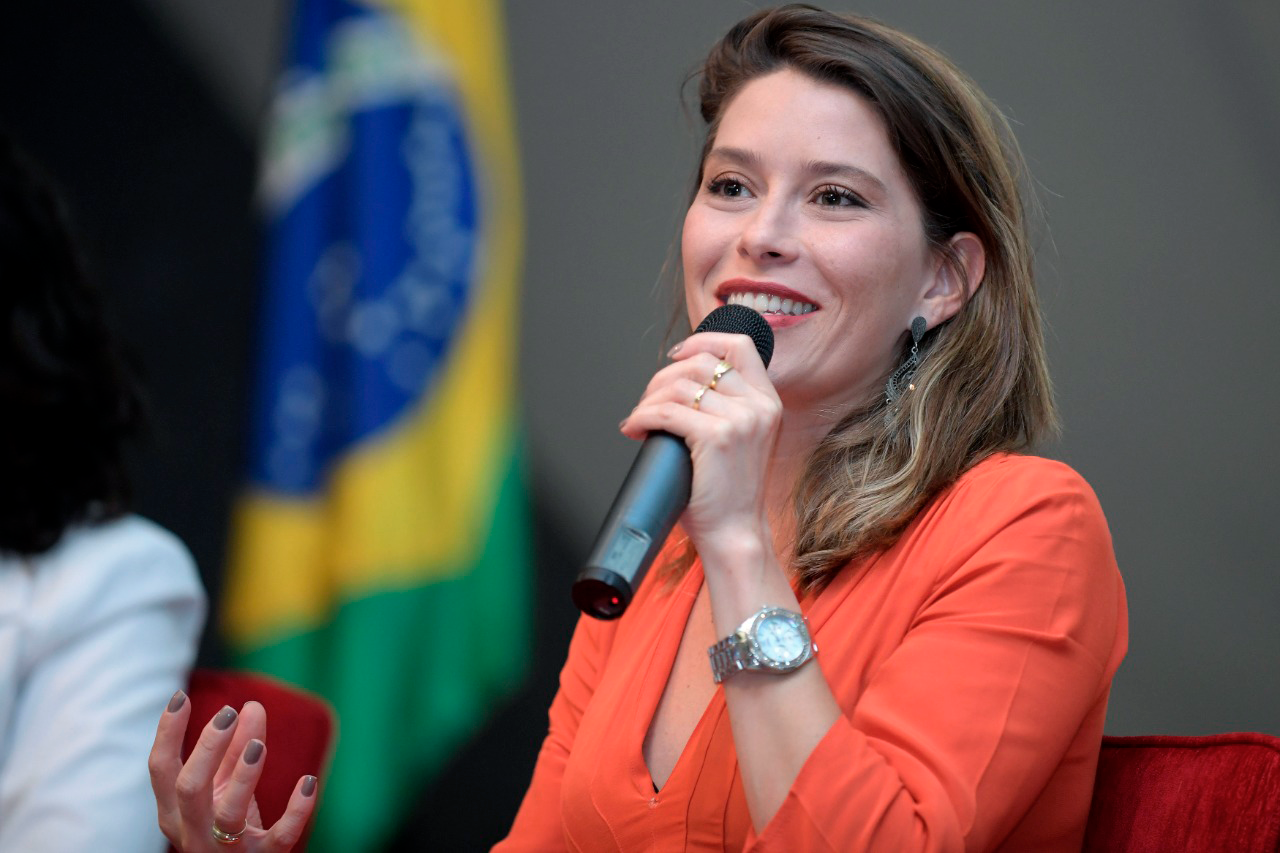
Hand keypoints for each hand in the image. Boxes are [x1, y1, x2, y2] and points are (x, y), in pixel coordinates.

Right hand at [149, 692, 316, 851]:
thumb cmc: (227, 827)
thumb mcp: (224, 788)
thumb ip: (235, 749)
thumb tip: (252, 706)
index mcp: (174, 812)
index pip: (161, 770)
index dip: (167, 733)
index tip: (181, 696)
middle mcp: (193, 833)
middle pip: (188, 789)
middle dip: (207, 748)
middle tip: (228, 713)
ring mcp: (226, 851)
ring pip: (229, 815)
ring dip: (244, 777)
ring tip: (259, 745)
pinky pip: (280, 837)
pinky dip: (296, 811)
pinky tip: (308, 782)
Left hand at [620, 330, 781, 560]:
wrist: (735, 533)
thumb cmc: (729, 493)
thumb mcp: (740, 440)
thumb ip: (725, 408)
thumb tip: (679, 385)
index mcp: (768, 402)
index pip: (740, 346)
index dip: (703, 340)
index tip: (677, 356)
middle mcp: (760, 406)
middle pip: (701, 362)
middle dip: (662, 377)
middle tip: (647, 402)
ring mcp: (742, 420)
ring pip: (679, 386)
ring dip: (648, 399)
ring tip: (638, 418)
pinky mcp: (718, 437)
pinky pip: (666, 412)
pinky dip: (642, 416)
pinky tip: (635, 428)